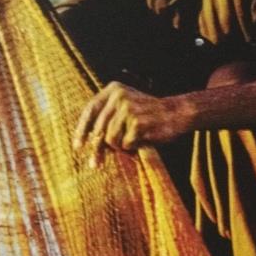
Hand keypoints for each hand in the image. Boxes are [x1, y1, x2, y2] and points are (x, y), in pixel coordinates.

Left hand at [73, 82, 190, 160]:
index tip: (78, 147)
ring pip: (110, 140)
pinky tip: (143, 141)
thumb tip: (86, 143)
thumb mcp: (126, 109)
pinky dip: (133, 148)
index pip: (90, 110)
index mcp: (114, 89)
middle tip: (95, 165)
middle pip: (98, 129)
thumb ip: (107, 118)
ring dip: (121, 147)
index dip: (81, 130)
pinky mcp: (138, 122)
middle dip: (97, 150)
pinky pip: (126, 144)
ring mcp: (128, 108)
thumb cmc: (149, 117)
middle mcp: (119, 96)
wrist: (178, 113)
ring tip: (133, 143)